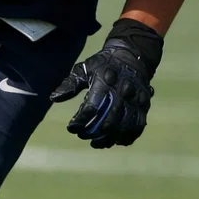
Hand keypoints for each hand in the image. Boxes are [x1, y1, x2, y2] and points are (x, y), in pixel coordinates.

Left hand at [51, 18, 163, 148]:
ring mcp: (136, 100)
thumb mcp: (84, 68)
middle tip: (83, 135)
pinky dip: (126, 137)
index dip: (80, 121)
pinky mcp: (144, 106)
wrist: (132, 55)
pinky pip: (137, 126)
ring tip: (96, 143)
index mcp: (106, 81)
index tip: (71, 127)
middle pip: (109, 120)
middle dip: (94, 132)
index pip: (92, 107)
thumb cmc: (103, 64)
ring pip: (124, 126)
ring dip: (109, 138)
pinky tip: (115, 141)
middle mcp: (123, 91)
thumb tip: (54, 97)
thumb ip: (70, 84)